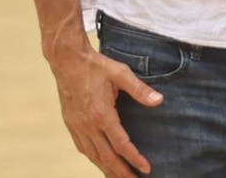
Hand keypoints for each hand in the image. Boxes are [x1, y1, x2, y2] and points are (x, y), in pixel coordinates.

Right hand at [50, 47, 163, 176]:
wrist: (66, 60)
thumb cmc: (96, 65)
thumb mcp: (120, 73)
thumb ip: (140, 89)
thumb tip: (159, 101)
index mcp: (102, 114)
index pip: (121, 144)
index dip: (134, 158)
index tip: (147, 169)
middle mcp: (88, 125)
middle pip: (106, 156)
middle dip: (121, 172)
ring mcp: (77, 125)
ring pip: (93, 155)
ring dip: (106, 168)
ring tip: (119, 177)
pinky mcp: (71, 123)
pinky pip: (82, 147)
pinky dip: (93, 157)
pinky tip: (100, 161)